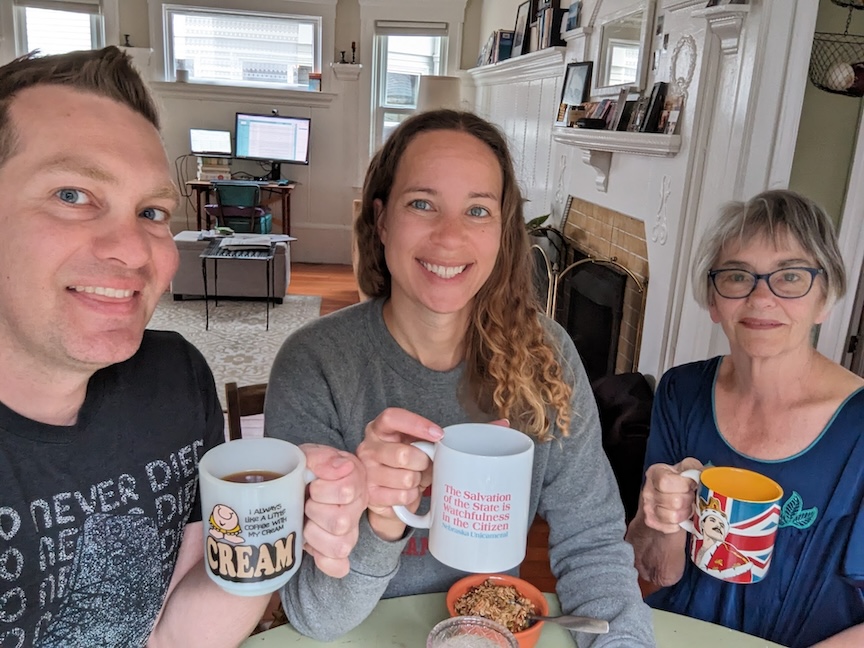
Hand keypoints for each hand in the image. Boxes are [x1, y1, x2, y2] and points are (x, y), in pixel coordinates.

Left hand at [300, 444, 367, 577]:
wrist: (298, 484)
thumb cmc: (306, 469)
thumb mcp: (309, 455)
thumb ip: (323, 458)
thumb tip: (341, 467)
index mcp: (355, 481)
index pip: (346, 491)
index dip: (323, 489)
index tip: (313, 483)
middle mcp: (357, 508)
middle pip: (341, 521)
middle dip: (315, 511)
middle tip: (307, 502)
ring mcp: (349, 532)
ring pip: (340, 546)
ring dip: (315, 534)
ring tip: (306, 521)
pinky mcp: (338, 553)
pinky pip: (338, 567)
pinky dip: (324, 560)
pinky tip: (311, 546)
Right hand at [355, 408, 443, 540]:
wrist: (386, 493)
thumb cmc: (404, 463)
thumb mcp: (412, 444)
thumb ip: (422, 440)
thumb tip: (441, 448)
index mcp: (378, 430)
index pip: (392, 418)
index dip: (417, 424)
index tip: (438, 434)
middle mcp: (368, 448)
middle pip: (403, 454)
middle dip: (422, 462)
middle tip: (424, 465)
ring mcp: (367, 472)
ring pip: (407, 478)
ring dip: (418, 481)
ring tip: (414, 479)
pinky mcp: (371, 496)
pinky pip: (403, 496)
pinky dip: (412, 496)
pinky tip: (406, 491)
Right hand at [640, 457, 702, 533]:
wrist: (668, 497)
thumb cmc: (680, 481)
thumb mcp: (688, 469)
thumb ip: (698, 469)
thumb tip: (710, 475)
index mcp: (655, 473)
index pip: (665, 482)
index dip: (684, 485)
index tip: (692, 484)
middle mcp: (648, 490)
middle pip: (674, 501)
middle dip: (688, 500)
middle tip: (691, 496)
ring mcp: (648, 507)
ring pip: (673, 517)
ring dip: (685, 513)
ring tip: (687, 506)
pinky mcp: (652, 522)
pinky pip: (671, 527)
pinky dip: (680, 523)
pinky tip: (681, 515)